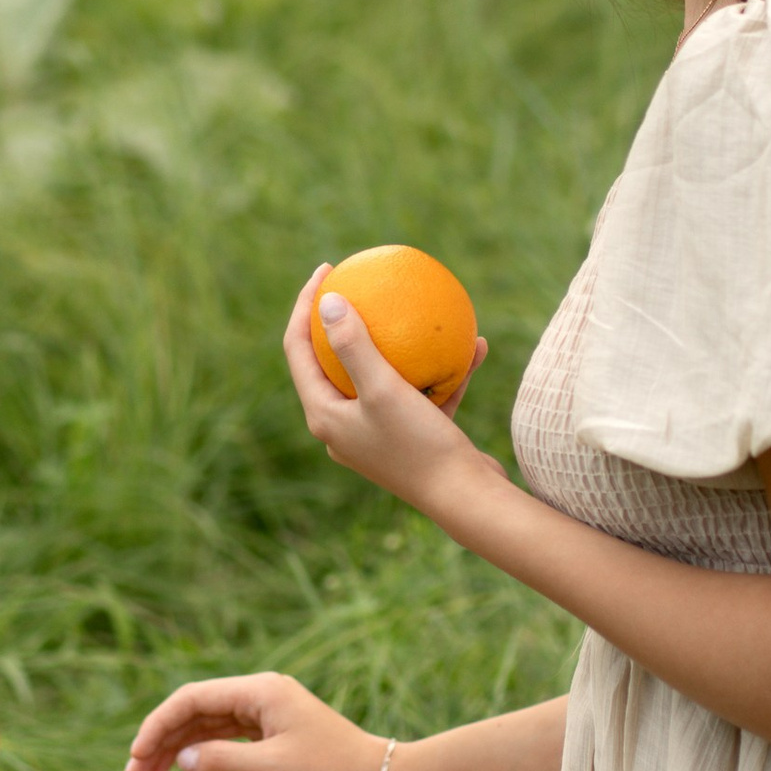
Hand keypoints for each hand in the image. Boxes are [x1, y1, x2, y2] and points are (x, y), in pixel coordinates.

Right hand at [124, 670, 393, 770]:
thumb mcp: (273, 767)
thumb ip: (222, 760)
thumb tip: (179, 759)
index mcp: (260, 690)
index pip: (193, 698)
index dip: (158, 724)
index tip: (135, 754)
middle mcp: (260, 697)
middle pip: (196, 713)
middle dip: (162, 742)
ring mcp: (265, 718)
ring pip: (207, 732)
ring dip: (177, 755)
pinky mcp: (272, 740)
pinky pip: (227, 748)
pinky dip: (204, 766)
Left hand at [283, 264, 495, 515]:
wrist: (465, 501)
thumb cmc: (419, 446)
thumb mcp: (383, 390)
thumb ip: (353, 345)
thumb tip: (326, 300)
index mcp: (324, 416)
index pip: (299, 350)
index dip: (306, 306)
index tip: (328, 269)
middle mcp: (343, 426)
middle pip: (335, 360)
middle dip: (349, 319)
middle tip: (362, 281)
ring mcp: (377, 433)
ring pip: (384, 377)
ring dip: (404, 345)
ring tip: (419, 310)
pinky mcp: (411, 439)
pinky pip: (421, 395)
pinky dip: (441, 372)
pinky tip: (472, 346)